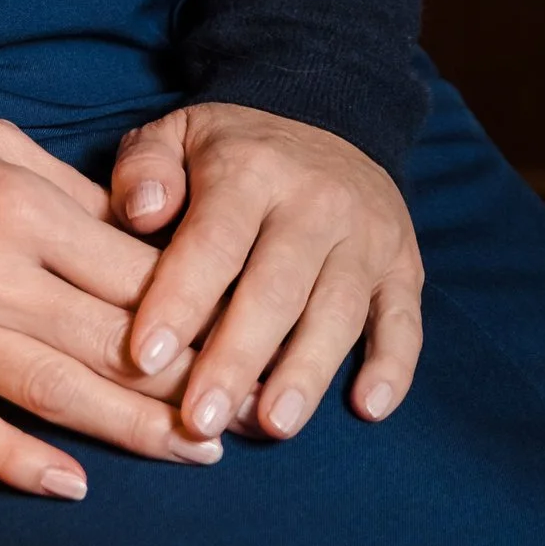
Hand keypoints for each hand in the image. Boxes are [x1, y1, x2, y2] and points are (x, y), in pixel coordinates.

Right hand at [0, 93, 229, 498]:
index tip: (243, 336)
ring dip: (130, 431)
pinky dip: (16, 461)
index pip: (131, 275)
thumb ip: (69, 193)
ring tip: (193, 455)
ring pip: (51, 394)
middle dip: (186, 381)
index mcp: (16, 207)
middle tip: (243, 413)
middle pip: (107, 343)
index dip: (198, 311)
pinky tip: (70, 487)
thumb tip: (139, 241)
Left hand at [110, 100, 422, 442]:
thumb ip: (144, 168)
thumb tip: (139, 214)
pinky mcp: (404, 267)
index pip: (213, 241)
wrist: (329, 119)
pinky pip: (405, 322)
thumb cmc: (232, 150)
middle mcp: (315, 202)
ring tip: (271, 426)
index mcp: (250, 169)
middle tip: (200, 419)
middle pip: (275, 289)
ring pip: (338, 312)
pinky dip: (393, 366)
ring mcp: (366, 237)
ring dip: (305, 373)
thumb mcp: (175, 133)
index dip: (179, 300)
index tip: (145, 358)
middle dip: (236, 359)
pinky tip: (368, 407)